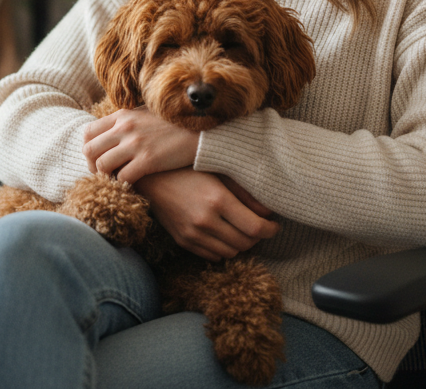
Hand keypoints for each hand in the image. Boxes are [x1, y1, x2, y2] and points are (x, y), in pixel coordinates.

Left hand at [82, 107, 198, 184]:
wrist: (202, 131)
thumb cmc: (174, 124)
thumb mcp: (146, 114)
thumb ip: (126, 121)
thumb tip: (111, 132)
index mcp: (122, 115)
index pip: (88, 132)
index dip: (89, 150)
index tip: (98, 160)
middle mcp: (125, 127)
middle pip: (90, 150)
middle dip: (92, 167)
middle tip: (104, 176)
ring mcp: (136, 143)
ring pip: (102, 166)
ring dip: (106, 178)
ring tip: (116, 183)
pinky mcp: (148, 160)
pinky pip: (123, 178)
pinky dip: (123, 186)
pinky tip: (131, 187)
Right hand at [134, 170, 277, 260]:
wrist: (151, 178)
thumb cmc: (188, 169)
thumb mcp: (220, 173)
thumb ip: (245, 194)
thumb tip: (269, 212)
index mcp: (217, 200)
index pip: (255, 228)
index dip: (270, 229)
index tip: (274, 225)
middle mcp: (205, 221)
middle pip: (245, 244)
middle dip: (257, 237)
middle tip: (259, 226)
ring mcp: (192, 234)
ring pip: (230, 252)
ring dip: (240, 244)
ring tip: (241, 230)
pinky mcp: (182, 241)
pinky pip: (212, 255)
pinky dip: (222, 249)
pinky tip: (223, 235)